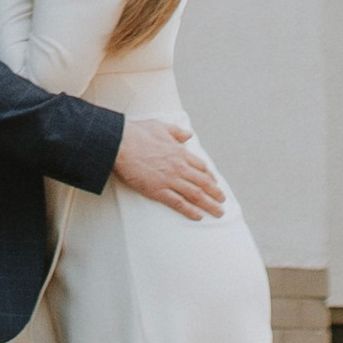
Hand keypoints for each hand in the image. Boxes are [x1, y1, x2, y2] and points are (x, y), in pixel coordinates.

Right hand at [112, 118, 226, 219]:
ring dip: (209, 204)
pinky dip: (189, 210)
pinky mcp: (158, 190)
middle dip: (216, 193)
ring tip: (218, 212)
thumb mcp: (160, 126)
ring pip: (195, 194)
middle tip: (223, 201)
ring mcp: (169, 179)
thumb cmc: (137, 133)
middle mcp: (178, 167)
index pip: (201, 167)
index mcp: (179, 152)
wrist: (120, 143)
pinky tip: (198, 216)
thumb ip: (176, 131)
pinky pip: (178, 203)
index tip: (215, 183)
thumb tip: (188, 134)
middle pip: (203, 182)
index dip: (210, 176)